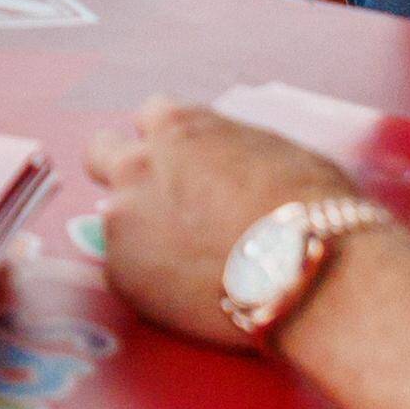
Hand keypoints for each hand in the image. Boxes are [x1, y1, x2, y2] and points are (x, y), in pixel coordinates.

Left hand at [87, 99, 363, 347]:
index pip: (150, 117)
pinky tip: (193, 292)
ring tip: (194, 262)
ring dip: (144, 234)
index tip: (186, 165)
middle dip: (122, 171)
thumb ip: (225, 148)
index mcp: (175, 125)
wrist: (306, 271)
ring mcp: (121, 220)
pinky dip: (152, 280)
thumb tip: (223, 162)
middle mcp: (135, 165)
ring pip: (117, 220)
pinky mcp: (121, 274)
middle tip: (157, 202)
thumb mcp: (271, 149)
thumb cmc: (309, 206)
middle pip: (100, 154)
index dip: (170, 144)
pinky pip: (127, 271)